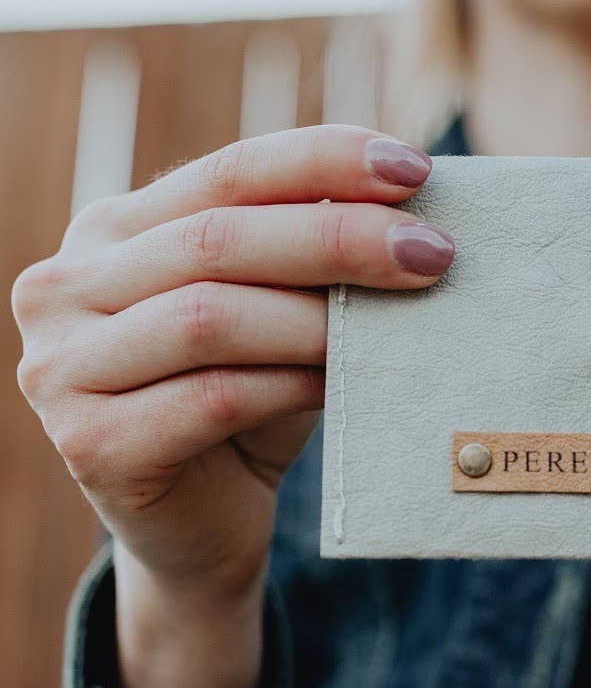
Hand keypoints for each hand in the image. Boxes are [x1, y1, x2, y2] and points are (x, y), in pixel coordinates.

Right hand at [11, 125, 452, 687]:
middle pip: (218, 240)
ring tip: (399, 323)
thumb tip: (410, 212)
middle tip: (433, 252)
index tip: (415, 167)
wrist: (204, 527)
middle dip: (340, 239)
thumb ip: (310, 262)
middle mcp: (64, 287)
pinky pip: (212, 399)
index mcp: (112, 232)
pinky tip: (343, 385)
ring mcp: (61, 368)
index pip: (227, 172)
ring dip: (319, 318)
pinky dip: (290, 386)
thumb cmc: (250, 405)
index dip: (323, 160)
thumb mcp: (279, 316)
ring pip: (210, 319)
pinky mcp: (91, 444)